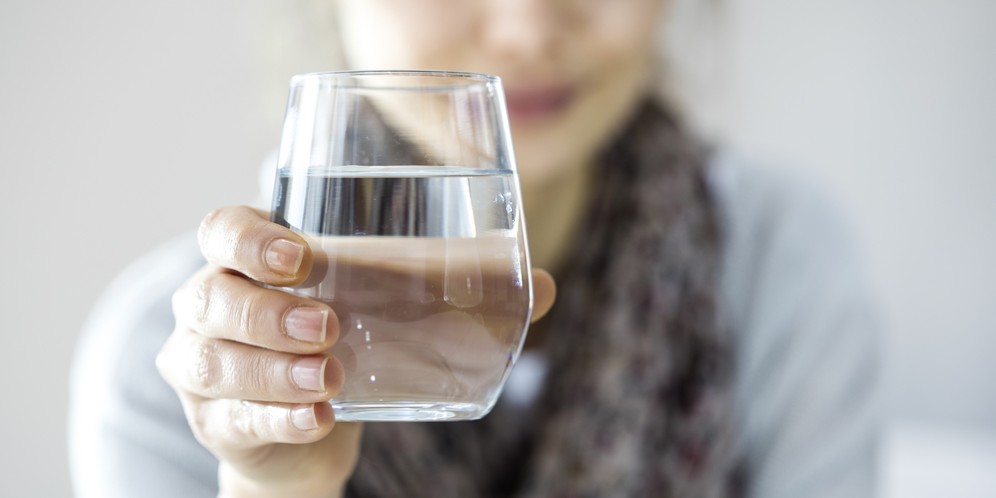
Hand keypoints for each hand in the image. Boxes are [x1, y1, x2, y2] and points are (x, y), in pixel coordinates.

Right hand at [156, 206, 555, 497]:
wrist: (303, 430)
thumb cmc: (342, 346)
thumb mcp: (384, 312)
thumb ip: (453, 295)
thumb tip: (543, 286)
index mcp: (249, 263)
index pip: (222, 231)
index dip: (249, 239)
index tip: (300, 256)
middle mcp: (212, 308)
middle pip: (210, 296)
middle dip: (268, 311)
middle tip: (328, 325)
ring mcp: (204, 368)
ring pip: (213, 361)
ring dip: (273, 369)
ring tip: (330, 376)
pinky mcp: (218, 422)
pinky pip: (234, 419)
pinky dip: (279, 419)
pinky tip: (319, 419)